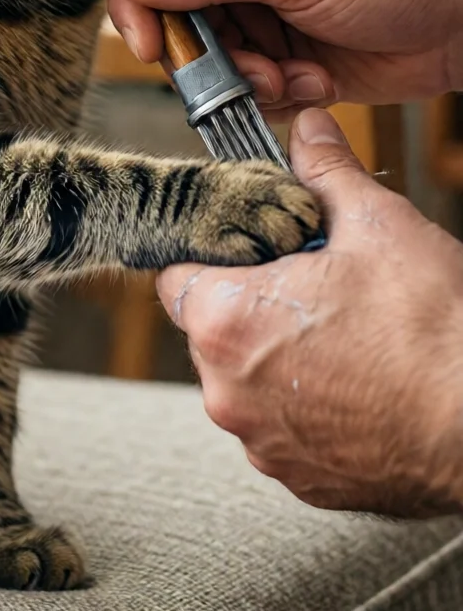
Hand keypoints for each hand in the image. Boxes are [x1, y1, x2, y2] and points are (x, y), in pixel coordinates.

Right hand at [109, 0, 462, 117]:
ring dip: (244, 76)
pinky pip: (240, 79)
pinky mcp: (275, 45)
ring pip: (204, 52)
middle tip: (243, 71)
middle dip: (203, 51)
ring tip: (290, 76)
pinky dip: (273, 89)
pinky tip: (314, 78)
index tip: (151, 44)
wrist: (462, 18)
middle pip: (168, 7)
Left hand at [157, 109, 462, 515]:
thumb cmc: (435, 332)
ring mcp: (263, 443)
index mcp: (225, 322)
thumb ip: (326, 172)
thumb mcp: (378, 225)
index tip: (248, 246)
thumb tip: (308, 131)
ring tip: (351, 334)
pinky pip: (287, 427)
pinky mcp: (302, 479)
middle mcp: (227, 392)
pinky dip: (314, 405)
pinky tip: (364, 382)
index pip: (175, 275)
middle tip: (317, 284)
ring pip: (252, 380)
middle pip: (215, 328)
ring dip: (285, 356)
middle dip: (257, 302)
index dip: (213, 252)